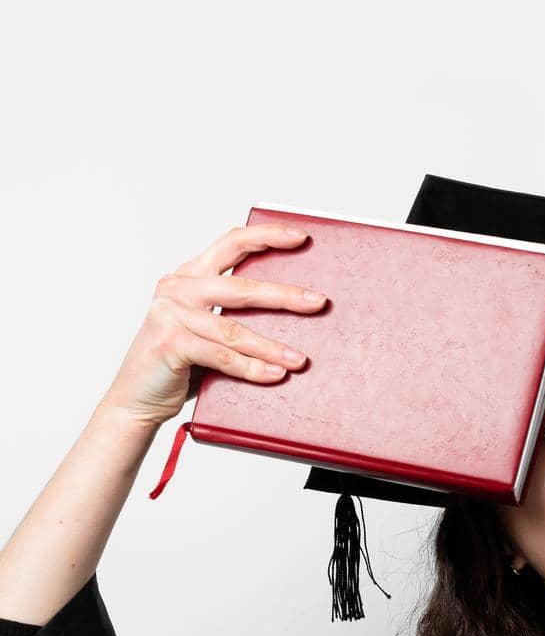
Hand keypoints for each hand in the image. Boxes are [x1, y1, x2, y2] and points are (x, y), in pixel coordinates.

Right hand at [98, 222, 327, 427]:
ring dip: (272, 346)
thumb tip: (287, 319)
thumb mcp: (203, 331)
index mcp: (188, 277)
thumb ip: (229, 318)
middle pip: (242, 287)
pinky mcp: (171, 343)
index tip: (300, 237)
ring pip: (234, 329)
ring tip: (300, 359)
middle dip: (285, 296)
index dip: (266, 237)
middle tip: (318, 302)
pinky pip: (222, 357)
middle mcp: (178, 289)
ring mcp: (171, 314)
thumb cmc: (175, 365)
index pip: (231, 245)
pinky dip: (252, 368)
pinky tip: (275, 374)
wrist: (135, 397)